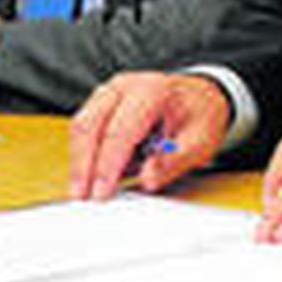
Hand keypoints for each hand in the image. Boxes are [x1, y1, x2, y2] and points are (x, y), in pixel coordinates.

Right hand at [69, 72, 229, 198]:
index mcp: (154, 90)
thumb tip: (148, 179)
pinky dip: (83, 152)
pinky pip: (84, 127)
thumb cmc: (201, 116)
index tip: (102, 193)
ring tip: (83, 190)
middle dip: (83, 164)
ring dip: (79, 160)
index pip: (121, 130)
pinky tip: (90, 174)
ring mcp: (111, 91)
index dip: (108, 165)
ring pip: (81, 125)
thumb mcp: (201, 142)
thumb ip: (174, 160)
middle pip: (90, 125)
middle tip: (83, 196)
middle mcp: (127, 85)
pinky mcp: (102, 101)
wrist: (202, 97)